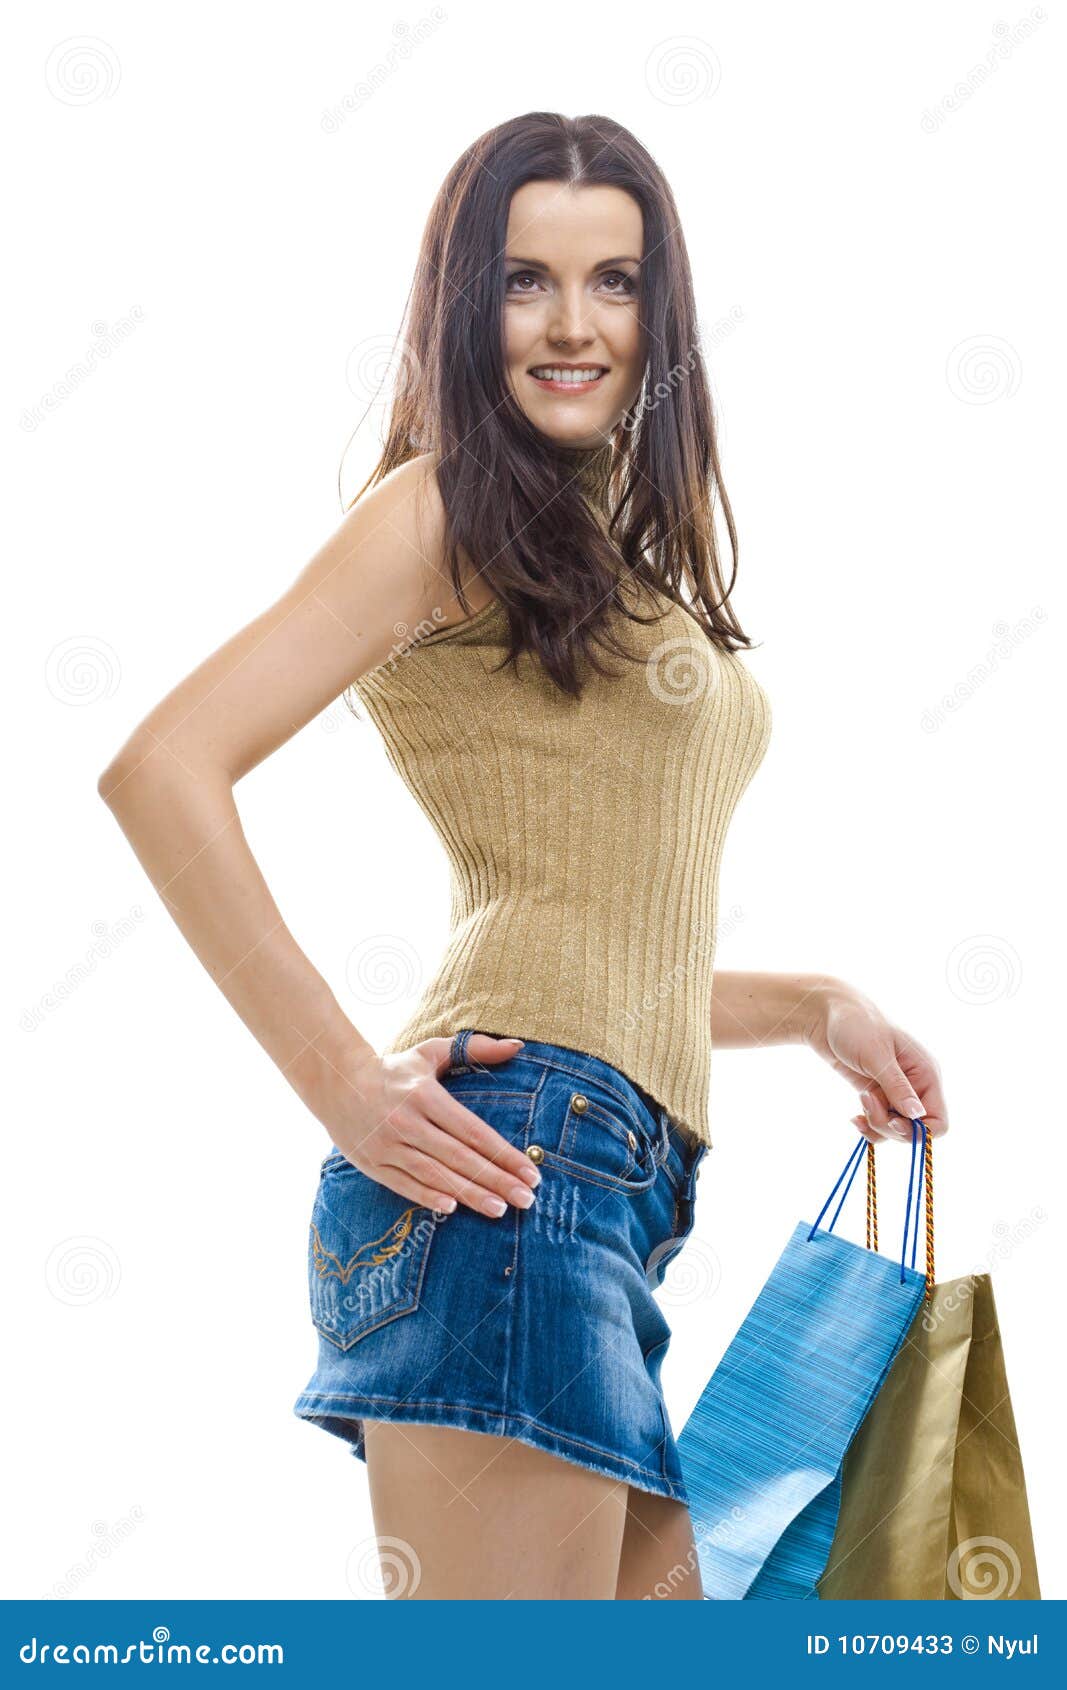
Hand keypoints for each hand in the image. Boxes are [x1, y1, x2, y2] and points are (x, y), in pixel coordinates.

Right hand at [328, 1032, 541, 1216]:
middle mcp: (407, 1122)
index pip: (473, 1131)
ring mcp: (388, 1145)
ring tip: (499, 1209)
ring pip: (435, 1175)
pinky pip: (404, 1184)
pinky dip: (428, 1197)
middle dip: (497, 1180)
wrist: (335, 1081)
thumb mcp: (431, 1053)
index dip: (504, 1154)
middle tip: (526, 1199)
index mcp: (425, 1095)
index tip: (531, 1172)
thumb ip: (476, 1048)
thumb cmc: (394, 1069)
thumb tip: (518, 1046)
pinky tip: (453, 1208)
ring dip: (469, 1194)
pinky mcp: (372, 1163)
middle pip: (460, 1157)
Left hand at [805, 983, 948, 1143]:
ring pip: (896, 1130)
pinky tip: (854, 1117)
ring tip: (861, 1099)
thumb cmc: (855, 1026)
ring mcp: (896, 1093)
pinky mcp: (879, 1096)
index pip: (938, 1121)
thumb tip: (918, 1115)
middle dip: (890, 1125)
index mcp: (926, 1074)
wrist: (827, 1017)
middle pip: (915, 1130)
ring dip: (876, 1124)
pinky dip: (869, 1125)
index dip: (918, 1130)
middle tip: (867, 1102)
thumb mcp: (876, 1055)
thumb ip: (897, 1087)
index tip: (892, 1121)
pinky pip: (881, 1125)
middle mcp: (916, 1087)